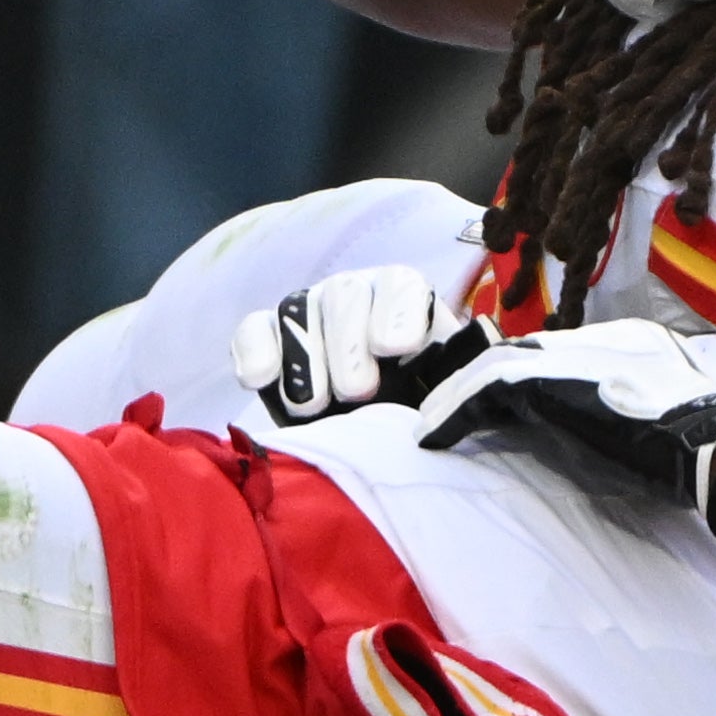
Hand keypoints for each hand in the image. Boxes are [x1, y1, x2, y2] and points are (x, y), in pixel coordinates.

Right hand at [232, 267, 488, 422]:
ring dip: (304, 357)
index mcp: (405, 300)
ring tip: (312, 404)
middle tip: (357, 393)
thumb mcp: (439, 395)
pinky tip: (260, 380)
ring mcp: (307, 310)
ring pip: (298, 309)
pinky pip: (254, 328)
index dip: (398, 311)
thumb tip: (461, 400)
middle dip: (349, 344)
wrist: (368, 430)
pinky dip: (256, 351)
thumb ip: (449, 389)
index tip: (397, 348)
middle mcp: (355, 294)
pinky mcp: (266, 334)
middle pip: (346, 295)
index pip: (401, 286)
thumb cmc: (412, 409)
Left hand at [417, 323, 715, 541]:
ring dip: (454, 398)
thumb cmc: (698, 447)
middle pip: (519, 352)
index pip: (553, 353)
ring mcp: (573, 351)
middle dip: (477, 382)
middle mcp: (595, 336)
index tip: (488, 407)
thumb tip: (584, 427)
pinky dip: (455, 411)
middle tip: (442, 411)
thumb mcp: (656, 415)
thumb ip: (620, 406)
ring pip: (493, 365)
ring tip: (428, 426)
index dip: (516, 380)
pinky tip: (433, 436)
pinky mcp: (552, 378)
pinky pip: (486, 388)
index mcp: (625, 340)